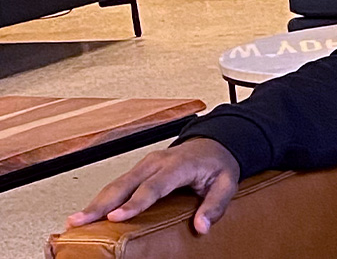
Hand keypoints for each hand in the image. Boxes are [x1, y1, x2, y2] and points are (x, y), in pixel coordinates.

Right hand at [66, 138, 240, 234]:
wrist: (215, 144)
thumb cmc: (218, 165)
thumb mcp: (226, 184)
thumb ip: (215, 205)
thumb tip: (202, 226)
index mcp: (178, 165)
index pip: (153, 186)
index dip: (134, 203)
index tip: (116, 217)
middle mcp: (157, 162)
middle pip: (125, 183)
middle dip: (101, 203)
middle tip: (80, 220)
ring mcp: (145, 164)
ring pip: (116, 183)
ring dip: (96, 202)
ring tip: (76, 221)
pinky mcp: (139, 169)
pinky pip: (117, 183)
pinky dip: (101, 198)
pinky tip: (89, 212)